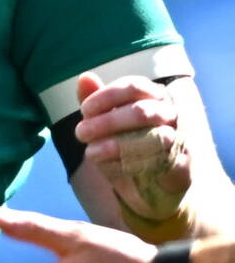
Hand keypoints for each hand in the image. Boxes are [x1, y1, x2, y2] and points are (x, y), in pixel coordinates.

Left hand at [76, 71, 189, 221]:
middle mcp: (171, 113)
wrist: (151, 185)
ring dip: (116, 145)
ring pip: (152, 138)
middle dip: (107, 122)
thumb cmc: (126, 144)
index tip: (84, 110)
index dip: (106, 96)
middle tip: (80, 133)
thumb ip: (96, 102)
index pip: (134, 86)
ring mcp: (180, 138)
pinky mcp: (183, 164)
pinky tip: (108, 167)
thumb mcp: (106, 124)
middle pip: (141, 111)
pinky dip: (129, 165)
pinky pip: (158, 163)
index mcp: (154, 96)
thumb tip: (84, 77)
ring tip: (90, 153)